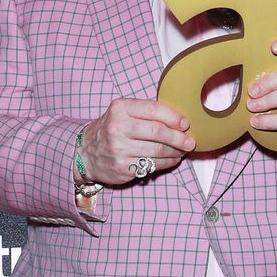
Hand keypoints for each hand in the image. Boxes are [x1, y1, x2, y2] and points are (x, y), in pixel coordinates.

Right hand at [77, 99, 195, 185]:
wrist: (86, 152)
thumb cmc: (112, 128)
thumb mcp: (123, 112)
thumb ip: (146, 112)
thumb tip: (179, 120)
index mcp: (120, 108)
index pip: (154, 110)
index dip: (174, 117)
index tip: (185, 123)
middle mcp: (118, 127)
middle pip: (158, 132)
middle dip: (178, 137)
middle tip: (190, 141)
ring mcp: (119, 149)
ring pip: (158, 151)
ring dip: (175, 152)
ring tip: (182, 150)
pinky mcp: (123, 168)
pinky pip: (153, 165)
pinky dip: (167, 163)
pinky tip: (172, 159)